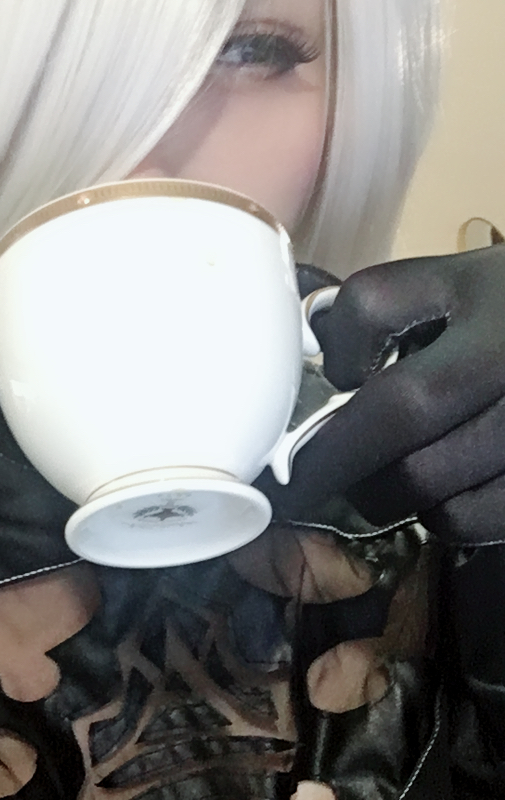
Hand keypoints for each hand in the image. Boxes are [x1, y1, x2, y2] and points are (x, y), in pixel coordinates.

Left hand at [272, 246, 504, 543]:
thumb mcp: (487, 278)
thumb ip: (414, 307)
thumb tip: (336, 365)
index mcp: (489, 284)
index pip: (373, 303)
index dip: (336, 349)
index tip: (332, 377)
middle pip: (400, 411)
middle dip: (339, 454)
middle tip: (312, 473)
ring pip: (432, 483)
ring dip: (393, 492)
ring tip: (388, 483)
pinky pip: (476, 520)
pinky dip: (448, 517)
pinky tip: (453, 495)